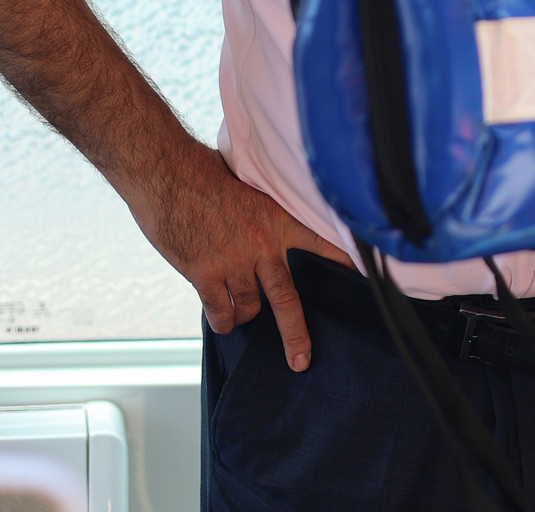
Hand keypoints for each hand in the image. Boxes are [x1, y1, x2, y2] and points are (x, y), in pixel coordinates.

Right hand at [129, 141, 353, 370]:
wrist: (170, 175)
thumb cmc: (208, 176)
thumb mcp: (252, 189)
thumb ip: (266, 217)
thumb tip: (272, 238)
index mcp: (279, 220)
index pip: (322, 243)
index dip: (344, 262)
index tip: (364, 280)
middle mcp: (262, 245)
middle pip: (287, 299)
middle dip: (295, 334)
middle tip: (302, 360)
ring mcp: (234, 261)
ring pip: (249, 307)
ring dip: (246, 314)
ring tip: (242, 313)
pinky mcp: (205, 272)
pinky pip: (220, 310)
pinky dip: (222, 320)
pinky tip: (223, 321)